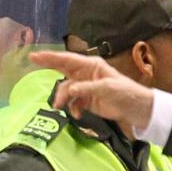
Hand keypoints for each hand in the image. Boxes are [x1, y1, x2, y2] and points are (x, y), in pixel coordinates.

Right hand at [29, 50, 155, 132]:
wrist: (136, 108)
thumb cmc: (125, 92)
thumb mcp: (107, 88)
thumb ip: (86, 88)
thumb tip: (69, 90)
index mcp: (91, 66)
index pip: (67, 60)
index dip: (50, 58)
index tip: (34, 56)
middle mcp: (85, 74)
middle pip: (63, 71)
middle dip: (51, 73)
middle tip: (35, 66)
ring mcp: (85, 87)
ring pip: (66, 91)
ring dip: (63, 99)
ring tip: (62, 107)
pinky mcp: (86, 100)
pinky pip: (72, 102)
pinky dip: (72, 109)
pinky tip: (78, 115)